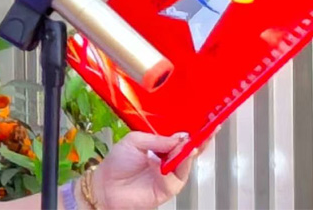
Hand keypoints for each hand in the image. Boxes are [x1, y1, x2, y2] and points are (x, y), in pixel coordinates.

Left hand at [88, 131, 214, 208]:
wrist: (106, 186)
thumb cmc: (116, 163)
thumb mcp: (135, 140)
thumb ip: (157, 138)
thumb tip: (179, 138)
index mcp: (160, 146)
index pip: (182, 138)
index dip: (194, 131)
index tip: (205, 123)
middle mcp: (167, 160)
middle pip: (190, 151)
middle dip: (200, 141)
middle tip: (207, 132)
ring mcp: (169, 175)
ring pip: (186, 164)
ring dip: (187, 153)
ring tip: (186, 145)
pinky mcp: (167, 189)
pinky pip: (176, 178)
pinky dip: (172, 168)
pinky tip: (164, 160)